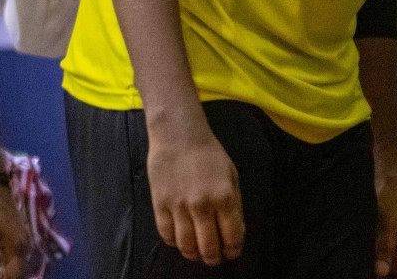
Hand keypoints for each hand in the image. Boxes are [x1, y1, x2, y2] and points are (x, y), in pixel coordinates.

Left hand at [0, 184, 30, 278]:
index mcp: (17, 246)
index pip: (15, 275)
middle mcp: (23, 247)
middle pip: (17, 273)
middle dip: (4, 278)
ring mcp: (20, 243)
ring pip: (14, 267)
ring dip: (2, 275)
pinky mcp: (15, 241)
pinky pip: (11, 260)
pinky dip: (2, 268)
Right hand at [146, 123, 243, 265]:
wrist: (179, 137)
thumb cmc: (210, 155)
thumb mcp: (232, 176)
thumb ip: (234, 205)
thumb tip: (235, 231)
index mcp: (225, 197)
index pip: (231, 236)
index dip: (233, 250)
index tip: (232, 253)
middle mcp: (202, 205)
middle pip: (208, 247)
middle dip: (213, 258)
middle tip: (215, 259)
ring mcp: (179, 207)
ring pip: (186, 246)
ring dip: (193, 255)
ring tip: (198, 254)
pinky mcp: (160, 206)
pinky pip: (167, 235)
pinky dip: (174, 243)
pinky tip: (181, 241)